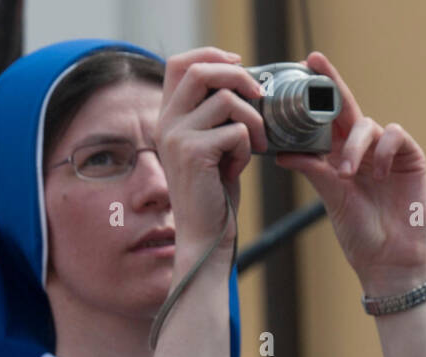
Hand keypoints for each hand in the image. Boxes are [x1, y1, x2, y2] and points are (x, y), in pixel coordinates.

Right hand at [157, 47, 268, 258]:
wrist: (205, 234)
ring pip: (226, 99)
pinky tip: (238, 169)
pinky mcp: (193, 153)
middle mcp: (166, 124)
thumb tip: (243, 81)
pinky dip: (246, 148)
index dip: (211, 54)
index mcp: (168, 118)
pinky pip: (235, 130)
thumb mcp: (212, 146)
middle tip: (259, 96)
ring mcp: (176, 137)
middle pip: (201, 70)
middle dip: (238, 76)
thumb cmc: (214, 193)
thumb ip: (216, 116)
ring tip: (254, 145)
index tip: (239, 63)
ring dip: (252, 120)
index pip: (180, 63)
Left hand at [275, 51, 425, 296]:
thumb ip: (313, 170)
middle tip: (316, 64)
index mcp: (338, 159)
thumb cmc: (359, 235)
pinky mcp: (410, 158)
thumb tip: (282, 153)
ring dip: (356, 146)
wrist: (388, 260)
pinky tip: (379, 172)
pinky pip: (396, 136)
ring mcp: (386, 153)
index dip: (318, 93)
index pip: (326, 120)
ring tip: (349, 174)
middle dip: (332, 85)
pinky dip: (384, 149)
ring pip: (368, 125)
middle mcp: (361, 151)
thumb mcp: (331, 198)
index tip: (304, 67)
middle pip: (347, 108)